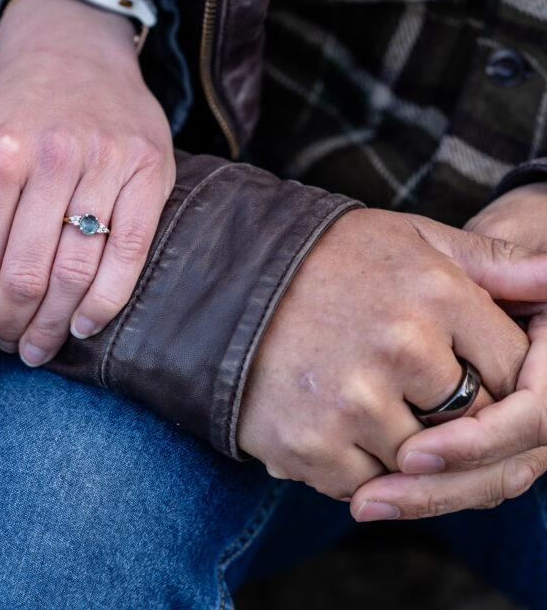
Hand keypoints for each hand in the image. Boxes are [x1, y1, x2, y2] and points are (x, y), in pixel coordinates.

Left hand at [0, 0, 173, 366]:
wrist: (73, 47)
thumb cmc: (5, 109)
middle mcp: (50, 157)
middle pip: (28, 277)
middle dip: (11, 327)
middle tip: (6, 349)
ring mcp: (105, 163)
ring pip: (78, 273)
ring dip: (55, 326)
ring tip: (38, 347)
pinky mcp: (149, 170)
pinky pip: (129, 255)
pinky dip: (106, 302)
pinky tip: (85, 325)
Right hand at [237, 208, 546, 501]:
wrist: (211, 284)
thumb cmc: (319, 259)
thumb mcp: (408, 238)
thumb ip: (490, 262)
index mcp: (435, 295)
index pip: (511, 370)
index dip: (491, 377)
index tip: (457, 370)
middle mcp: (400, 349)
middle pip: (471, 422)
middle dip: (451, 417)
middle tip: (407, 393)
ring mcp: (352, 402)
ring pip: (421, 461)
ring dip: (401, 445)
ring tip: (360, 400)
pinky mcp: (308, 444)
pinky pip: (365, 483)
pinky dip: (355, 465)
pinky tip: (330, 422)